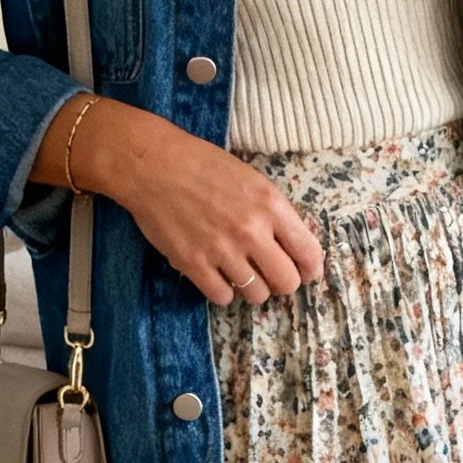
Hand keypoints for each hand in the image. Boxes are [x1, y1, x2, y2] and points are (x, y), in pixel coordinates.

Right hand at [33, 96, 324, 306]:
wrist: (152, 165)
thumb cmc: (202, 165)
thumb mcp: (251, 179)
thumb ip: (275, 211)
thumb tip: (296, 243)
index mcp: (270, 205)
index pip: (308, 253)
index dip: (311, 269)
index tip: (306, 272)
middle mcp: (251, 231)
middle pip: (286, 282)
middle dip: (283, 282)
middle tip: (271, 275)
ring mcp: (222, 250)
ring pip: (257, 295)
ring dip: (253, 289)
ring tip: (242, 274)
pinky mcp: (193, 264)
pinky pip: (222, 297)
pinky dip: (224, 292)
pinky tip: (218, 276)